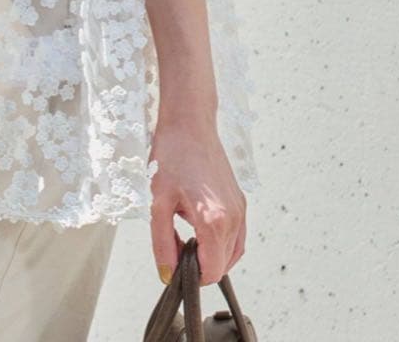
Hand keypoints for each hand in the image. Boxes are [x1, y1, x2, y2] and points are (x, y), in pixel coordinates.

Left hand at [148, 115, 246, 286]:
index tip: (173, 265)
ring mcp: (240, 209)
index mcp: (214, 220)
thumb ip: (162, 242)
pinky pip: (236, 235)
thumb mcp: (158, 201)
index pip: (212, 271)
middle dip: (199, 265)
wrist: (189, 122)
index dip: (191, 276)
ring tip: (185, 237)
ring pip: (233, 252)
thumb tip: (167, 273)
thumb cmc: (172, 155)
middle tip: (175, 246)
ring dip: (211, 255)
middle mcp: (234, 217)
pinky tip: (199, 229)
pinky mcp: (240, 201)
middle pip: (223, 265)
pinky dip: (221, 243)